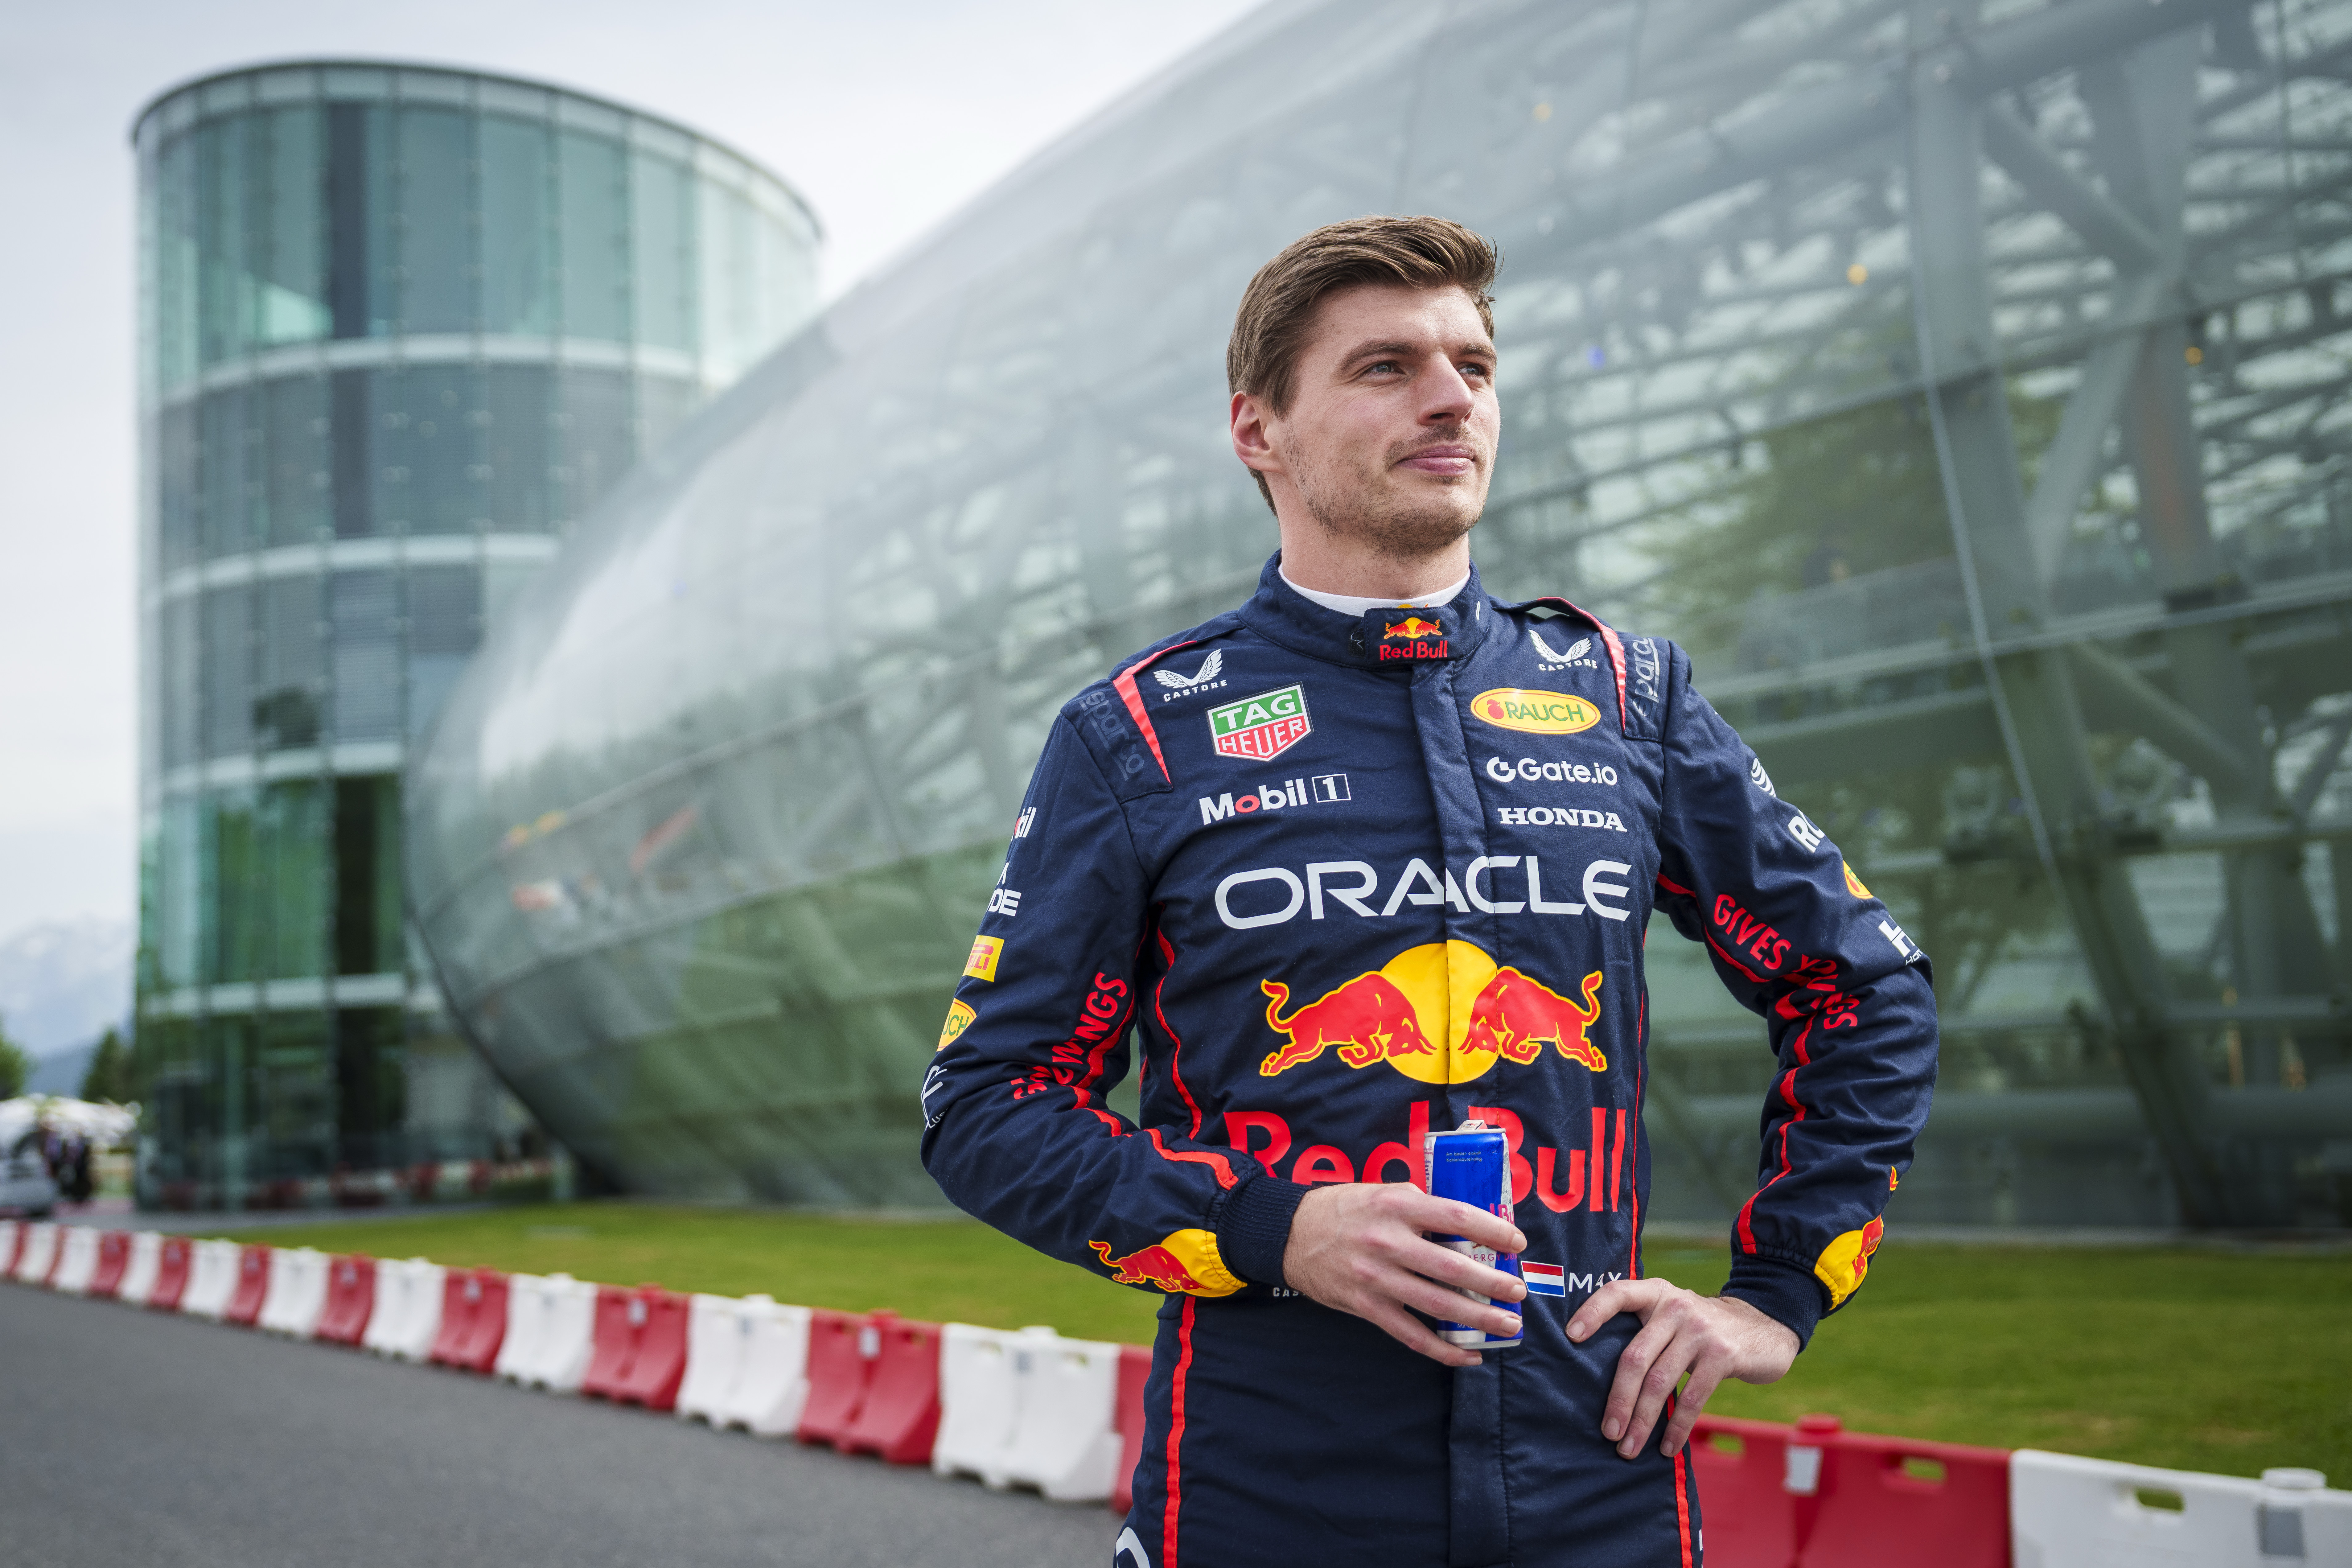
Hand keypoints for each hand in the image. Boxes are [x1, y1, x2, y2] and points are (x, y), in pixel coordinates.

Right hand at [1281, 1182, 1526, 1366]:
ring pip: (1437, 1305)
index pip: (1455, 1216)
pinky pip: (1411, 1334)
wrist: (1291, 1234)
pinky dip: (1443, 1349)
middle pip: (1452, 1267)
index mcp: (1397, 1205)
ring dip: (1478, 1318)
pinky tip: (1469, 1355)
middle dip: (1493, 1282)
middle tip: (1519, 1292)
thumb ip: (1421, 1203)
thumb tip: (1466, 1220)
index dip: (1492, 1229)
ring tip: (1508, 1326)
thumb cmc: (1345, 1209)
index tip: (1517, 1241)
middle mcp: (1388, 1241)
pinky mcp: (1366, 1306)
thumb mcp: (1383, 1191)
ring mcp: (1376, 1277)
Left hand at [1567, 1279, 1797, 1458]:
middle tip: (1607, 1432)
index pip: (1617, 1293)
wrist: (1763, 1328)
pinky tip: (1667, 1447)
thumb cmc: (1702, 1329)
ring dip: (1642, 1421)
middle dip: (1618, 1399)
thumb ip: (1644, 1330)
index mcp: (1656, 1293)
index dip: (1592, 1312)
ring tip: (1628, 1448)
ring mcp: (1700, 1330)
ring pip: (1660, 1382)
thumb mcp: (1672, 1315)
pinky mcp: (1722, 1355)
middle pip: (1634, 1357)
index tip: (1570, 1337)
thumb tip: (1601, 1379)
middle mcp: (1675, 1306)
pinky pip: (1692, 1398)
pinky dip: (1677, 1427)